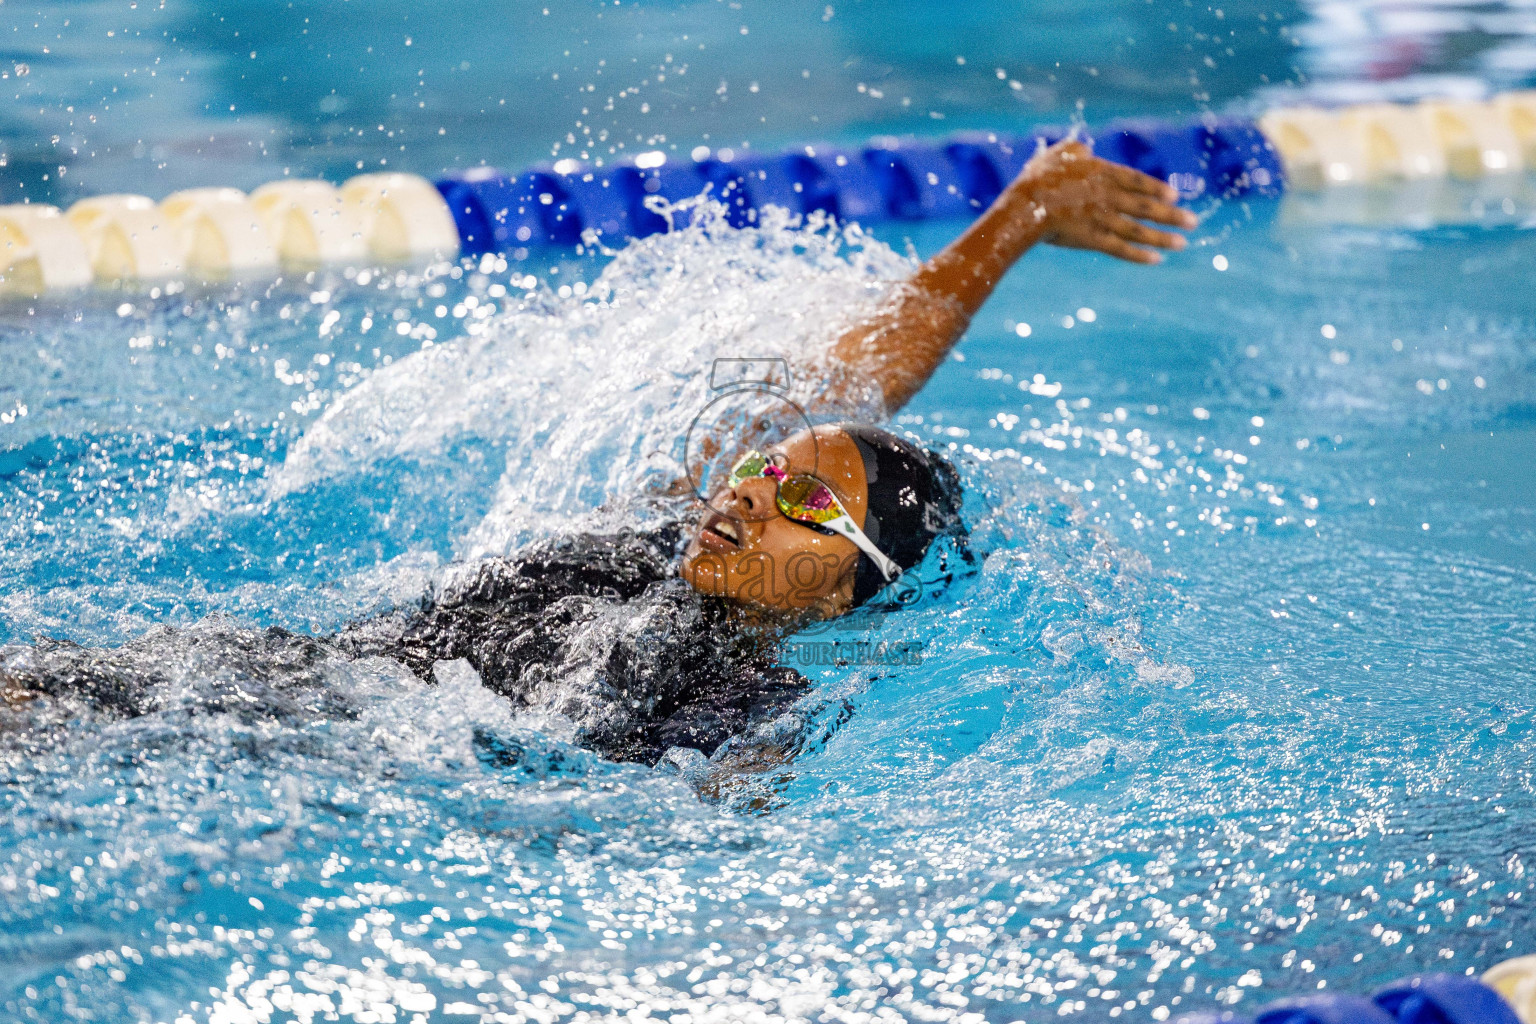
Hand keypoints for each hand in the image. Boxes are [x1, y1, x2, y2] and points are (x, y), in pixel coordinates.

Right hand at [1016, 139, 1196, 263]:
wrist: (1026, 206)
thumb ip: (1074, 150)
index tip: (1176, 196)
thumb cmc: (1037, 179)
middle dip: (1172, 215)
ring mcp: (1102, 219)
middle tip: (1194, 221)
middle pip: (1146, 207)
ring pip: (1138, 230)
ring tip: (1183, 243)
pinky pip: (1120, 249)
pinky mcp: (1092, 239)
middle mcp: (1108, 196)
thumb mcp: (1056, 155)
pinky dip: (1138, 255)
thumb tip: (1085, 148)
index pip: (1137, 182)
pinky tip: (1156, 260)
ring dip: (1162, 237)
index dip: (1157, 189)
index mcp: (1101, 174)